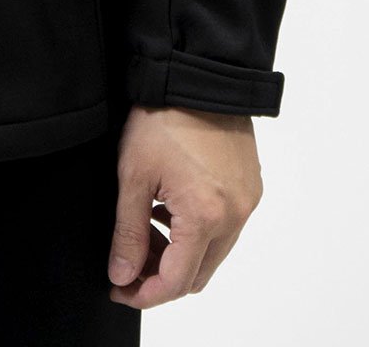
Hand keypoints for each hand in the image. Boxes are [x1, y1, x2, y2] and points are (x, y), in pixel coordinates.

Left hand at [107, 104, 262, 307]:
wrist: (196, 75)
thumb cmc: (163, 118)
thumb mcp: (133, 175)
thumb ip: (127, 232)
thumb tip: (122, 275)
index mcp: (206, 218)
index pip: (175, 281)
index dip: (144, 294)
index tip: (119, 289)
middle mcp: (234, 216)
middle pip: (197, 273)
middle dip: (160, 275)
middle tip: (127, 261)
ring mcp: (246, 202)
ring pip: (212, 252)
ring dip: (178, 252)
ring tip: (143, 227)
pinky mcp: (249, 187)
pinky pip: (224, 226)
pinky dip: (196, 230)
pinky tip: (167, 207)